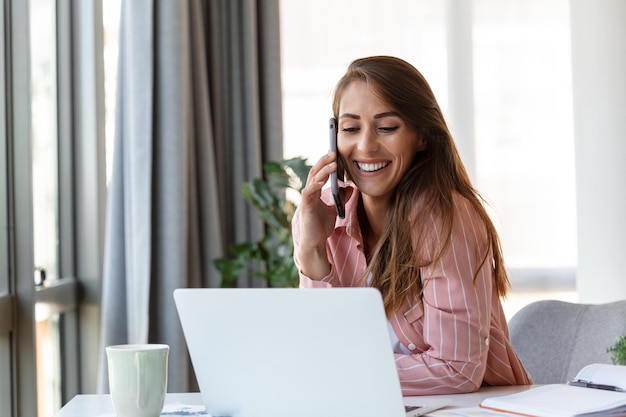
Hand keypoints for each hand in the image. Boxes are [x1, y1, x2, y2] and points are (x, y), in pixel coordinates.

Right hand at [297, 152, 342, 278]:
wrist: (315, 243)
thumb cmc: (321, 227)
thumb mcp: (335, 209)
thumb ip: (341, 197)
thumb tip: (352, 187)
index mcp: (315, 192)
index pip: (320, 173)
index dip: (326, 163)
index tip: (335, 153)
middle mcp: (309, 193)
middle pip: (315, 172)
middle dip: (324, 161)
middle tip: (334, 151)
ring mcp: (306, 199)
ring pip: (313, 179)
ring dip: (323, 169)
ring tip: (333, 161)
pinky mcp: (305, 206)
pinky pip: (309, 192)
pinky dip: (315, 184)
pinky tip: (322, 180)